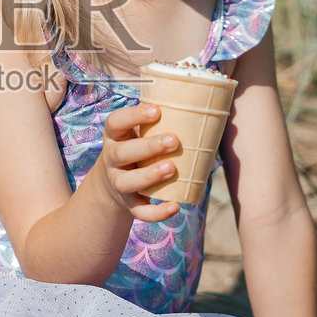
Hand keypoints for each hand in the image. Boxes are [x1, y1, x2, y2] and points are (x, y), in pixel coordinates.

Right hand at [96, 104, 181, 222]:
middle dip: (148, 147)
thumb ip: (160, 120)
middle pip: (122, 153)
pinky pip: (139, 212)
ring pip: (127, 182)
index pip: (116, 122)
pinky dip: (156, 213)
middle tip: (174, 140)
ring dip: (149, 176)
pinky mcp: (129, 203)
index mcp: (115, 136)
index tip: (158, 110)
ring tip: (172, 168)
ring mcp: (118, 182)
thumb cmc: (137, 147)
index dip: (134, 116)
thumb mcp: (138, 132)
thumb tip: (204, 104)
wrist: (113, 181)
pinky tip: (174, 207)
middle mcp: (112, 159)